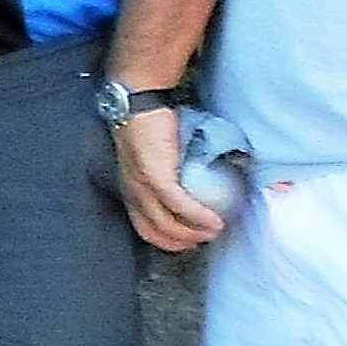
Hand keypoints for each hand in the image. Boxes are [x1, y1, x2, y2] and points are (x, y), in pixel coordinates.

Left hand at [112, 108, 226, 252]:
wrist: (139, 102)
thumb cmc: (149, 124)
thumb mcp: (151, 156)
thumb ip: (166, 172)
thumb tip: (192, 181)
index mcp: (130, 189)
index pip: (145, 227)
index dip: (167, 240)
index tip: (189, 242)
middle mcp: (132, 192)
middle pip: (155, 231)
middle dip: (181, 242)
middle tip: (205, 240)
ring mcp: (142, 186)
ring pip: (167, 223)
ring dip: (194, 233)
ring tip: (216, 231)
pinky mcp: (156, 176)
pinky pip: (179, 205)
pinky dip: (198, 216)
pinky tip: (215, 221)